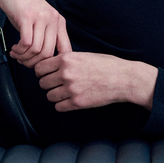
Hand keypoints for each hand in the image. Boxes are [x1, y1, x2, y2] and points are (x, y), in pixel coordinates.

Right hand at [0, 0, 71, 67]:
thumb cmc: (22, 3)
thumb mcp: (39, 20)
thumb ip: (44, 36)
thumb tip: (42, 60)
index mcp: (59, 22)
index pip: (66, 50)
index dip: (54, 64)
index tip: (41, 67)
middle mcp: (53, 19)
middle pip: (48, 54)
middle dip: (34, 63)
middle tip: (24, 61)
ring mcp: (41, 17)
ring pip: (36, 50)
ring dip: (24, 57)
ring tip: (17, 54)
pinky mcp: (27, 16)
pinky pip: (26, 43)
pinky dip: (19, 50)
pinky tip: (14, 48)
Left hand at [34, 52, 156, 111]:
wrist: (123, 78)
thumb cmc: (105, 65)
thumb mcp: (83, 55)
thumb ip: (66, 60)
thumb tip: (49, 65)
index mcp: (66, 59)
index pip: (40, 68)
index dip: (42, 72)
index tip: (47, 74)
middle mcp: (66, 73)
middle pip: (42, 83)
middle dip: (48, 84)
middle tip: (57, 84)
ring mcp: (71, 89)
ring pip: (49, 96)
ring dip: (55, 95)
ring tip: (65, 92)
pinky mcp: (77, 103)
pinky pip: (58, 107)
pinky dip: (62, 105)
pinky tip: (70, 100)